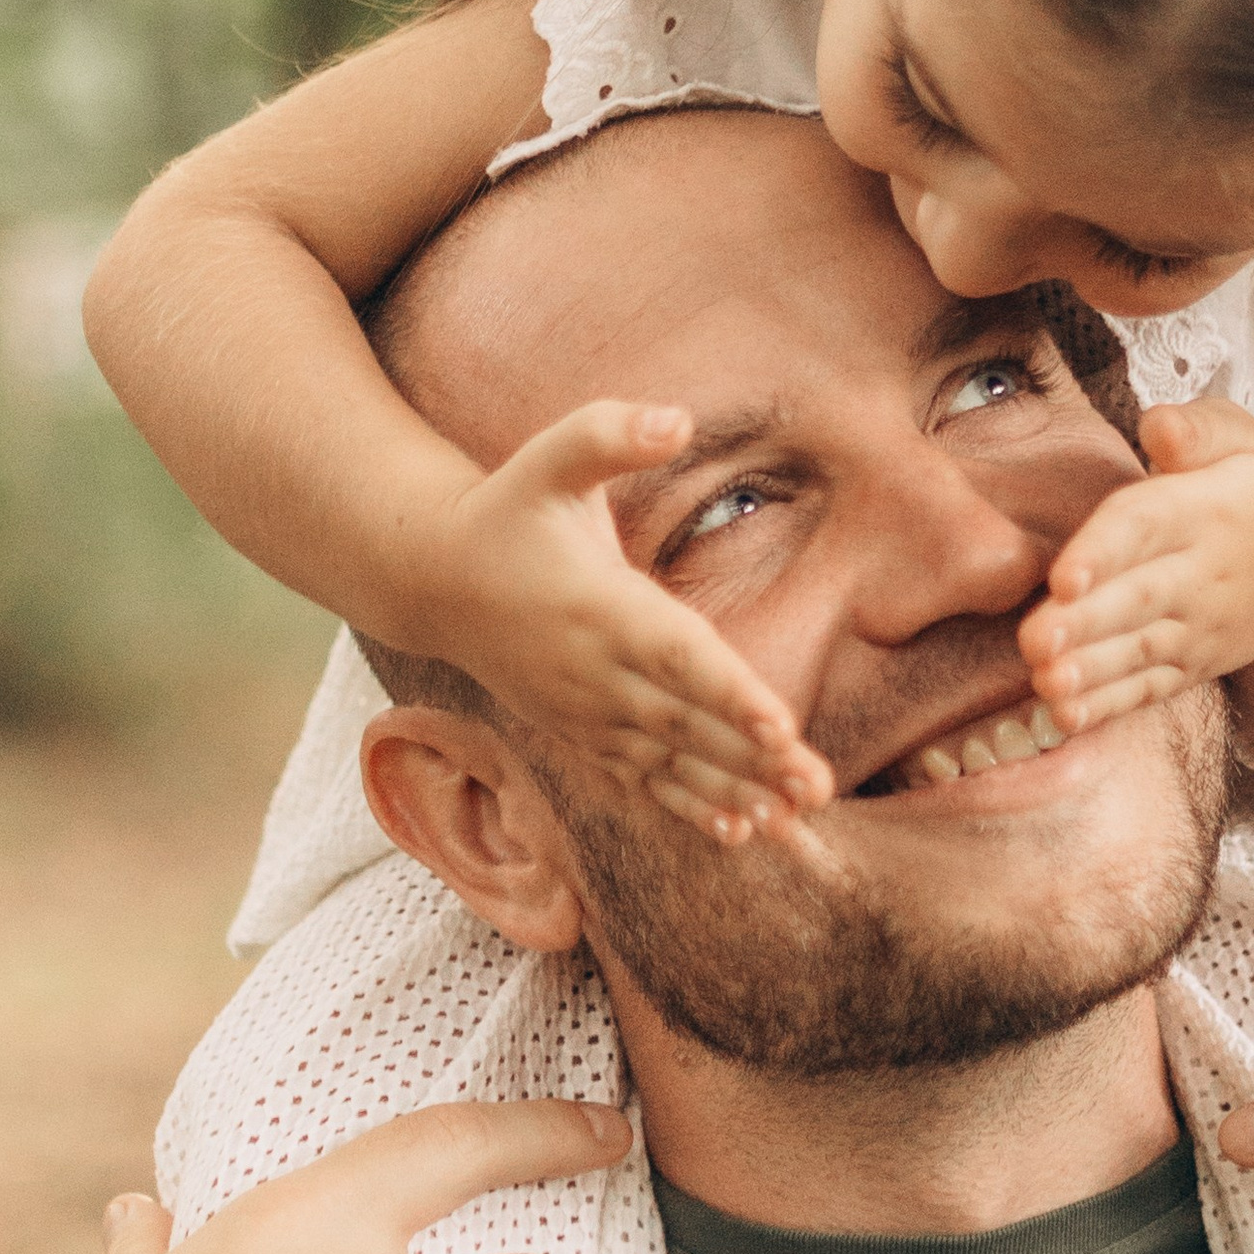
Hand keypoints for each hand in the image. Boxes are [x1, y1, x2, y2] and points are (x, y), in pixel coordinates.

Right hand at [428, 402, 832, 841]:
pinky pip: (644, 780)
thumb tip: (676, 418)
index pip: (676, 654)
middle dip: (754, 759)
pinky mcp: (585, 732)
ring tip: (795, 825)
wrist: (436, 580)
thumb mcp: (551, 455)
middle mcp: (596, 670)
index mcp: (601, 604)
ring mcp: (589, 711)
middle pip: (687, 723)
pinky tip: (741, 835)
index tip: (780, 725)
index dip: (729, 691)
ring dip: (736, 794)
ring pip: (671, 763)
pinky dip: (690, 808)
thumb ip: (611, 432)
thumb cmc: (509, 509)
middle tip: (818, 787)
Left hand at [1020, 398, 1253, 730]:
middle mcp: (1200, 575)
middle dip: (1085, 622)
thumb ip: (1198, 428)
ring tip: (1046, 683)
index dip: (1104, 551)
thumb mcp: (1245, 443)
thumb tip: (1157, 425)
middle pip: (1137, 598)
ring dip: (1090, 671)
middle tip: (1035, 640)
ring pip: (1139, 651)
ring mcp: (1196, 629)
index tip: (1064, 576)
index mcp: (1205, 510)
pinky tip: (1067, 717)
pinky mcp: (1190, 667)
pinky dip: (1110, 706)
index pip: (1148, 526)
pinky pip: (1149, 689)